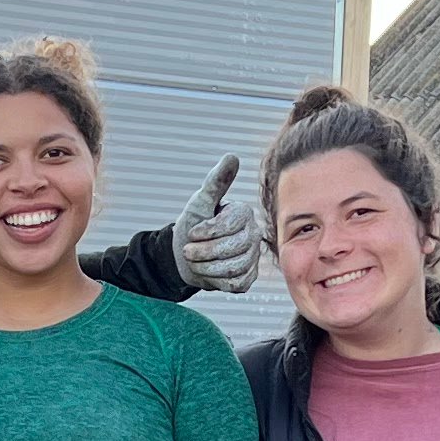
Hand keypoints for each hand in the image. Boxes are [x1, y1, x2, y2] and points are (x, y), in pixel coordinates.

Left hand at [174, 152, 259, 294]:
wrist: (185, 256)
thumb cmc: (192, 225)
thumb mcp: (200, 202)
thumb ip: (216, 181)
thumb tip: (232, 157)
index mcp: (244, 213)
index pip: (230, 226)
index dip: (206, 232)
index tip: (192, 233)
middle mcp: (254, 234)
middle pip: (233, 249)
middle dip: (204, 252)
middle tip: (188, 251)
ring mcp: (253, 257)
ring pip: (234, 268)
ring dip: (207, 268)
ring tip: (196, 262)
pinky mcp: (249, 278)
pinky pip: (236, 283)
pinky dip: (217, 281)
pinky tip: (209, 273)